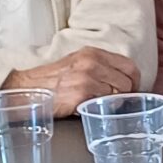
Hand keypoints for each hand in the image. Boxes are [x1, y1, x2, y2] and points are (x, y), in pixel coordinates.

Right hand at [11, 49, 140, 117]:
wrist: (28, 89)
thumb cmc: (52, 79)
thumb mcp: (77, 63)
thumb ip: (100, 67)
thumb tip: (122, 80)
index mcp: (93, 53)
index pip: (129, 65)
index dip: (134, 81)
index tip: (132, 90)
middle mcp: (91, 62)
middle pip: (127, 82)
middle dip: (126, 94)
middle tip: (118, 102)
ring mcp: (87, 79)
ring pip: (117, 95)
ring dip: (111, 103)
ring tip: (99, 105)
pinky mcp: (81, 95)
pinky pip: (102, 105)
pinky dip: (98, 109)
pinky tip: (88, 108)